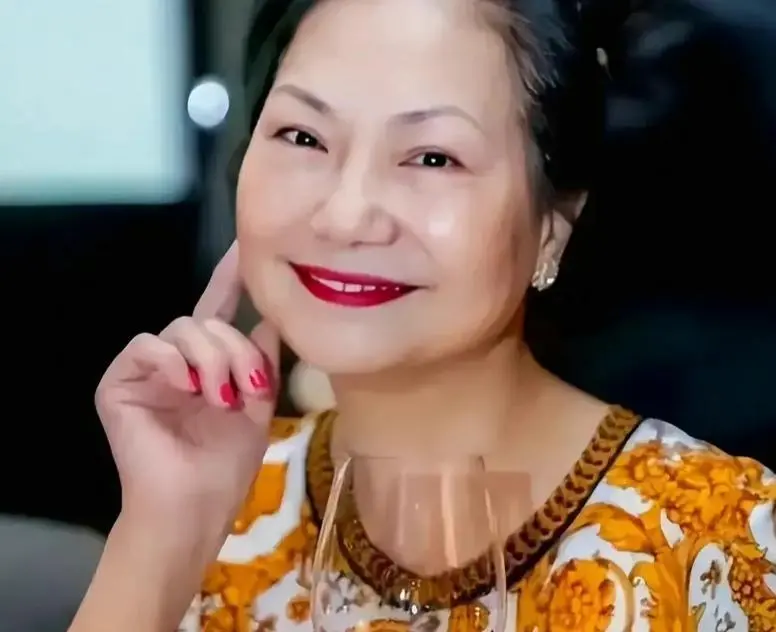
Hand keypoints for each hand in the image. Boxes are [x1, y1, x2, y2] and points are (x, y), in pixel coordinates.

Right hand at [95, 242, 277, 536]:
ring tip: (222, 396)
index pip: (219, 311)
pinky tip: (188, 387)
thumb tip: (269, 322)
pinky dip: (172, 362)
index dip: (229, 277)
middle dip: (235, 348)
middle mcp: (179, 361)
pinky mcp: (119, 382)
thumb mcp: (258, 409)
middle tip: (248, 387)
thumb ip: (261, 363)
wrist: (195, 507)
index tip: (244, 244)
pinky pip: (146, 346)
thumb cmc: (227, 466)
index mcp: (210, 365)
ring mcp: (147, 370)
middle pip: (207, 320)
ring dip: (212, 358)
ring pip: (182, 328)